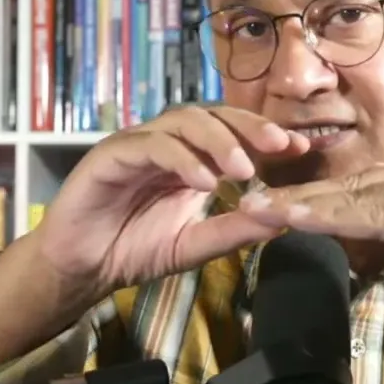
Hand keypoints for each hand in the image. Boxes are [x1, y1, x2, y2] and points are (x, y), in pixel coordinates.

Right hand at [33, 106, 310, 300]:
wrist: (81, 268)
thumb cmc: (134, 249)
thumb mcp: (194, 245)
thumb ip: (232, 230)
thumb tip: (283, 219)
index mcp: (189, 157)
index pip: (232, 131)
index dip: (266, 135)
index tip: (301, 149)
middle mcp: (166, 141)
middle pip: (212, 115)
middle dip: (250, 127)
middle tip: (281, 146)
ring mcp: (138, 143)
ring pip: (183, 121)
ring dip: (219, 141)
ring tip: (244, 170)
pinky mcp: (111, 154)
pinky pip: (151, 145)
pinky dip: (181, 159)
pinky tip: (203, 183)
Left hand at [239, 158, 383, 347]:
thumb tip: (359, 236)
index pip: (361, 182)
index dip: (314, 192)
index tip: (271, 201)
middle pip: (353, 183)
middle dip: (298, 194)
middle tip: (249, 200)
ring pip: (358, 196)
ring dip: (305, 204)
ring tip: (261, 209)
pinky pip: (377, 215)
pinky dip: (335, 217)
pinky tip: (302, 219)